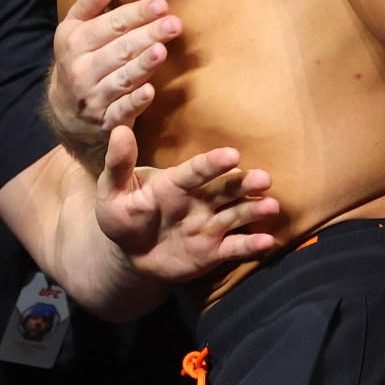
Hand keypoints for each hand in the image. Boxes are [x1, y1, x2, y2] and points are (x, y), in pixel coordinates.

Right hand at [49, 0, 181, 154]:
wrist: (65, 112)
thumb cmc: (77, 61)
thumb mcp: (72, 31)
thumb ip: (87, 6)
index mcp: (74, 43)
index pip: (108, 26)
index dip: (135, 14)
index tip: (160, 4)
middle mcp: (82, 70)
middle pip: (119, 50)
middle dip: (147, 35)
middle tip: (173, 23)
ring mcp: (94, 97)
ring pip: (122, 78)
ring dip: (142, 65)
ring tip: (162, 50)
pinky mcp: (107, 120)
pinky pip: (122, 111)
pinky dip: (135, 102)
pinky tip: (150, 91)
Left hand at [96, 125, 278, 281]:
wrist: (130, 254)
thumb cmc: (122, 216)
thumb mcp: (113, 191)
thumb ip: (119, 164)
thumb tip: (120, 130)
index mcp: (175, 184)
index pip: (195, 171)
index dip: (212, 164)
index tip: (232, 155)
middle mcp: (199, 201)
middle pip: (225, 189)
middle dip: (245, 183)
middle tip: (264, 179)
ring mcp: (209, 225)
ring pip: (236, 215)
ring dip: (254, 210)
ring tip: (271, 206)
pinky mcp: (213, 250)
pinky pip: (235, 247)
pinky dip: (251, 245)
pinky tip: (267, 243)